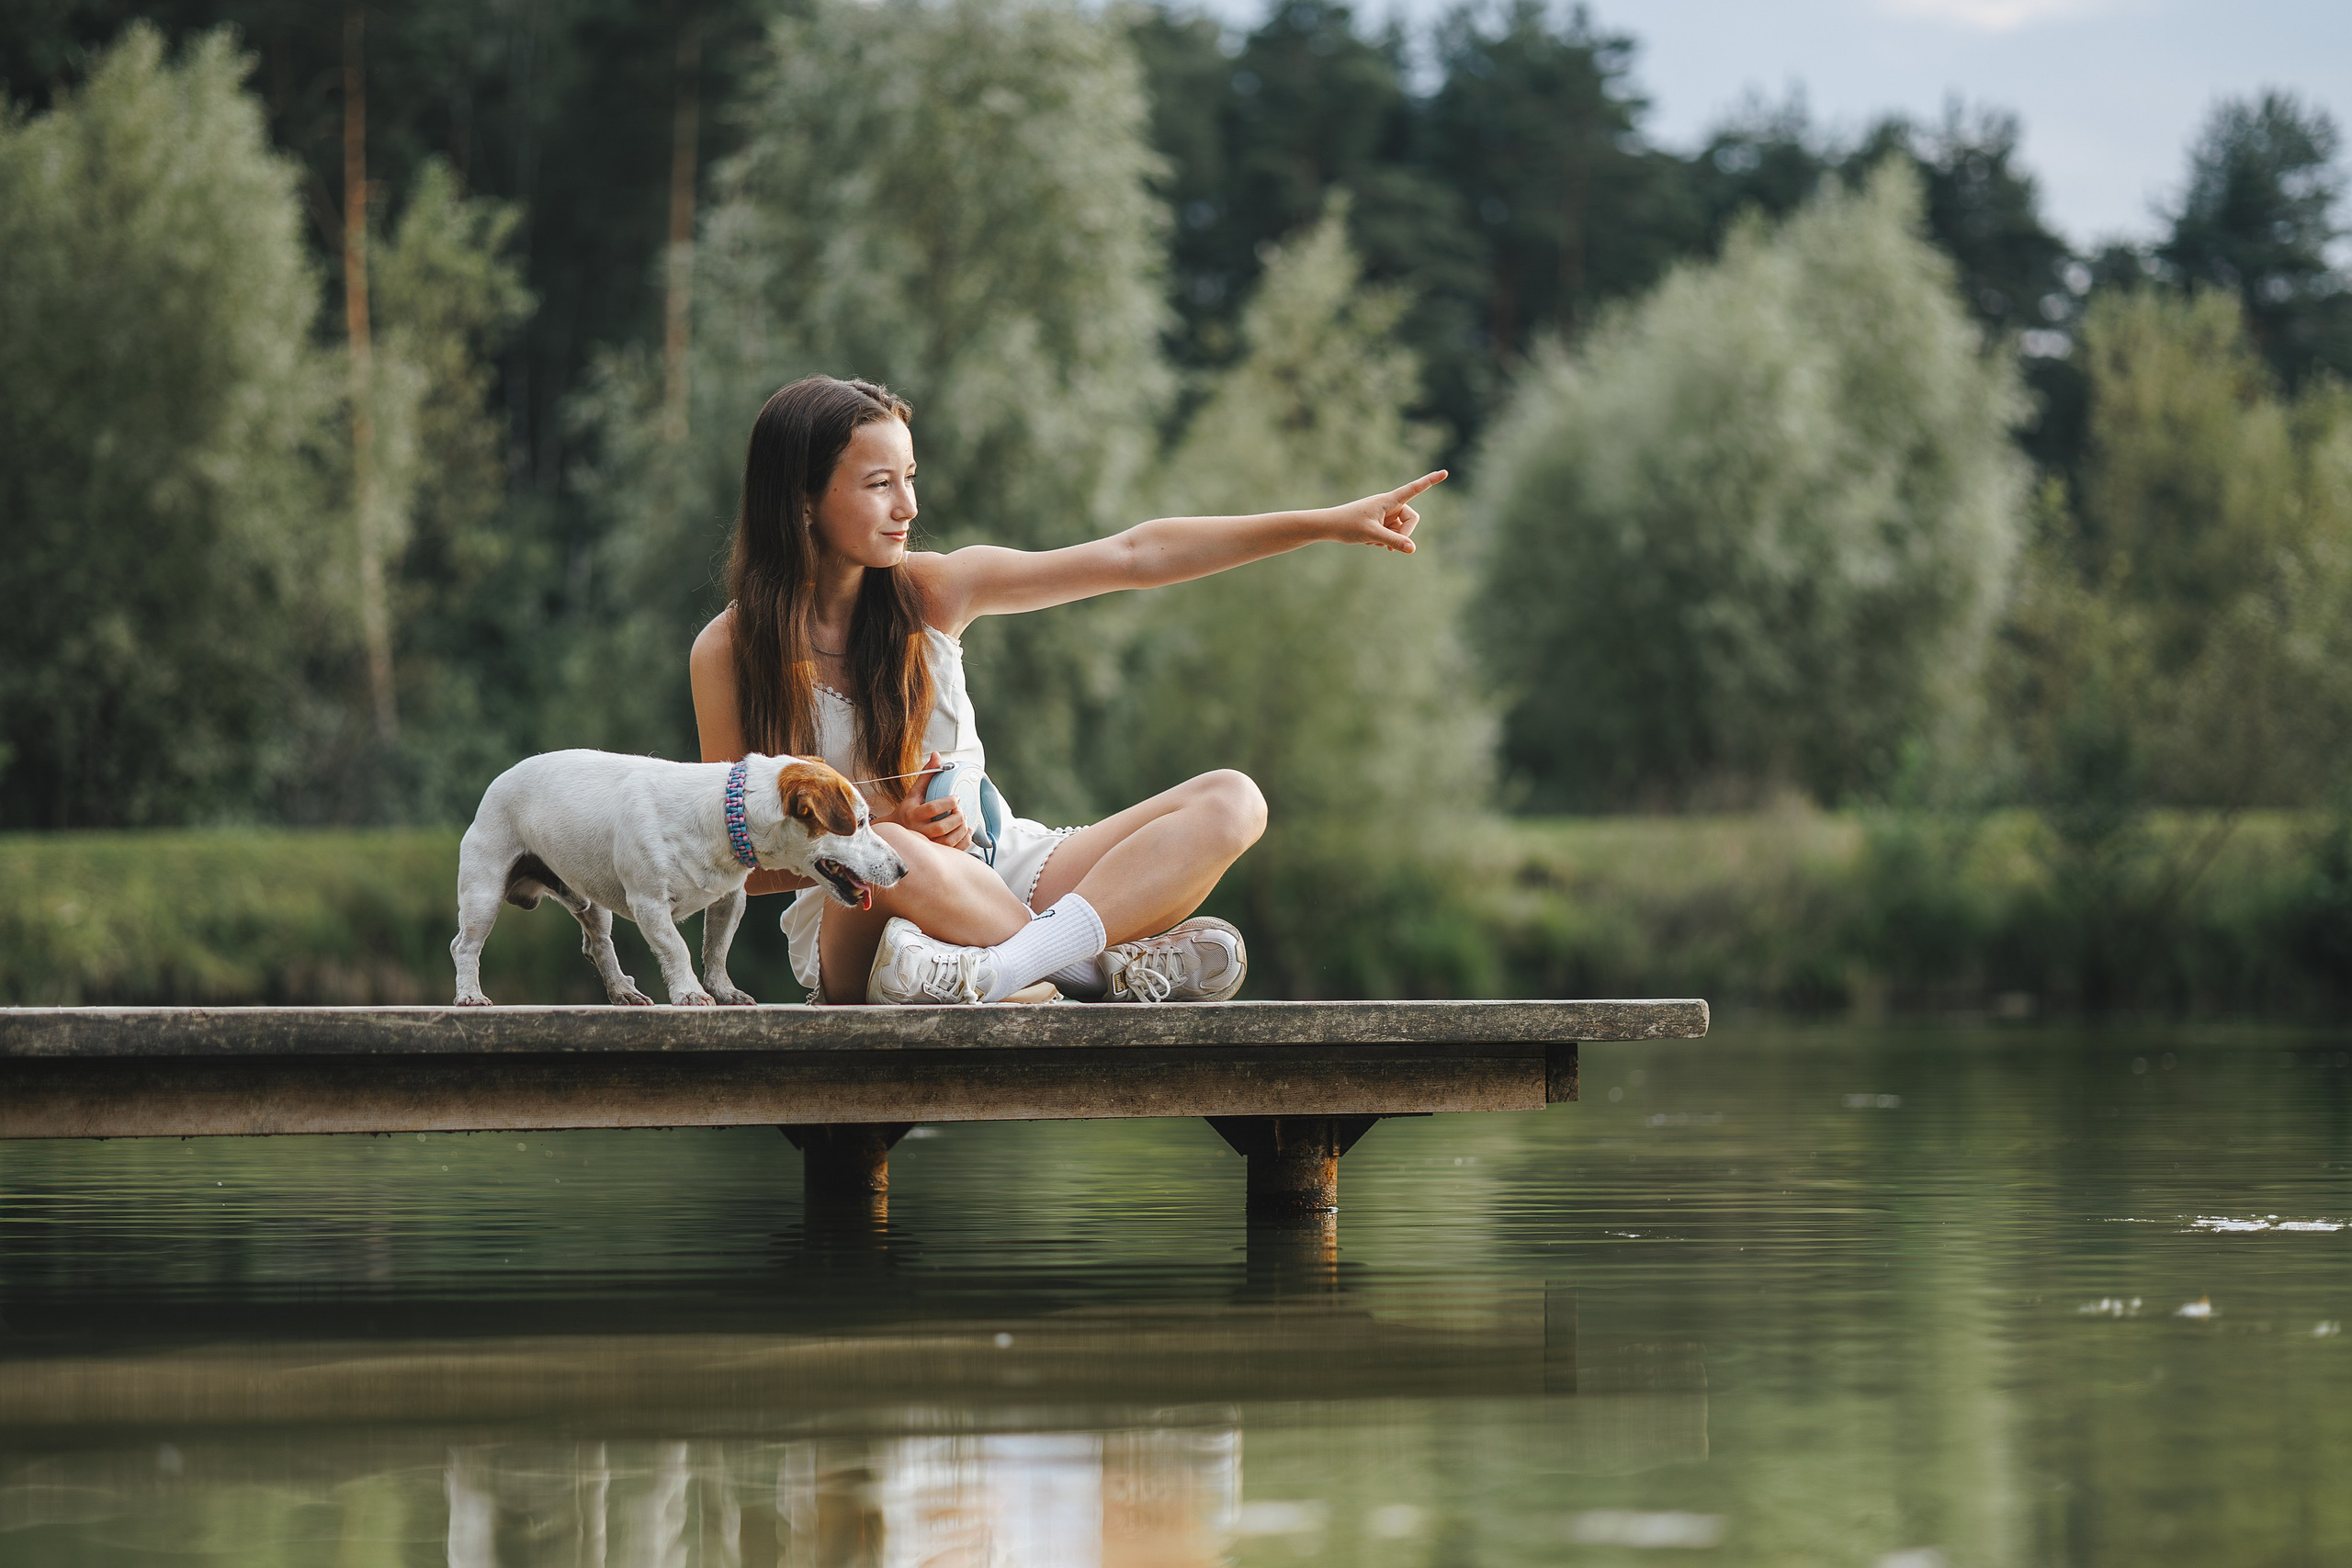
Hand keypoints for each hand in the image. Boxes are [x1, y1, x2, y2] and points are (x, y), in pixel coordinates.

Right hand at [880, 751, 973, 850]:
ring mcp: (927, 844)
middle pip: (942, 827)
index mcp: (913, 815)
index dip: (948, 803)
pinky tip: (967, 831)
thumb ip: (927, 774)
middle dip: (957, 817)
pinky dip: (964, 841)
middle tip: (961, 810)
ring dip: (961, 829)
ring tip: (964, 820)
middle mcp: (919, 831)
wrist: (897, 832)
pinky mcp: (935, 852)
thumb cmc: (908, 810)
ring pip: (948, 841)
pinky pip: (953, 850)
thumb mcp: (915, 792)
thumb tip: (937, 756)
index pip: (933, 809)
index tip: (956, 798)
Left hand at [1322, 470, 1445, 553]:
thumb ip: (1393, 541)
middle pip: (1411, 519)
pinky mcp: (1380, 522)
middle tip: (1390, 546)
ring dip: (1391, 539)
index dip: (1430, 481)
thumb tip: (1413, 548)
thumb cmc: (1347, 525)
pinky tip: (1370, 543)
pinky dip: (1384, 541)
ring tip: (1372, 541)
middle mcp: (1389, 505)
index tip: (1445, 472)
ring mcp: (1385, 514)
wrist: (1328, 527)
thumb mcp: (1372, 535)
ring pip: (1401, 529)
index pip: (1414, 489)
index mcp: (1388, 500)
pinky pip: (1392, 534)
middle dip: (1405, 533)